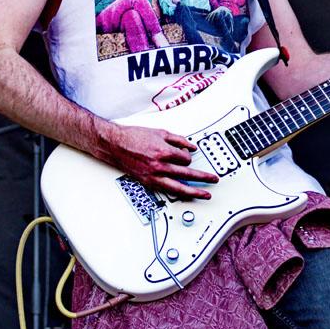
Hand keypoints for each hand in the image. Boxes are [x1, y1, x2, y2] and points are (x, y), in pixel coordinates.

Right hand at [101, 123, 217, 198]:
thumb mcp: (160, 132)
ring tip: (204, 195)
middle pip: (187, 174)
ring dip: (194, 192)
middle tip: (213, 179)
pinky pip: (167, 190)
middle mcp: (159, 166)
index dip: (189, 156)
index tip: (186, 155)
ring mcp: (153, 176)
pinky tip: (185, 195)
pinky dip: (178, 193)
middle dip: (203, 177)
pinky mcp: (148, 182)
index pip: (186, 158)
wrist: (116, 144)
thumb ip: (179, 140)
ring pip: (179, 188)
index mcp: (163, 151)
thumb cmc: (134, 137)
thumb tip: (192, 147)